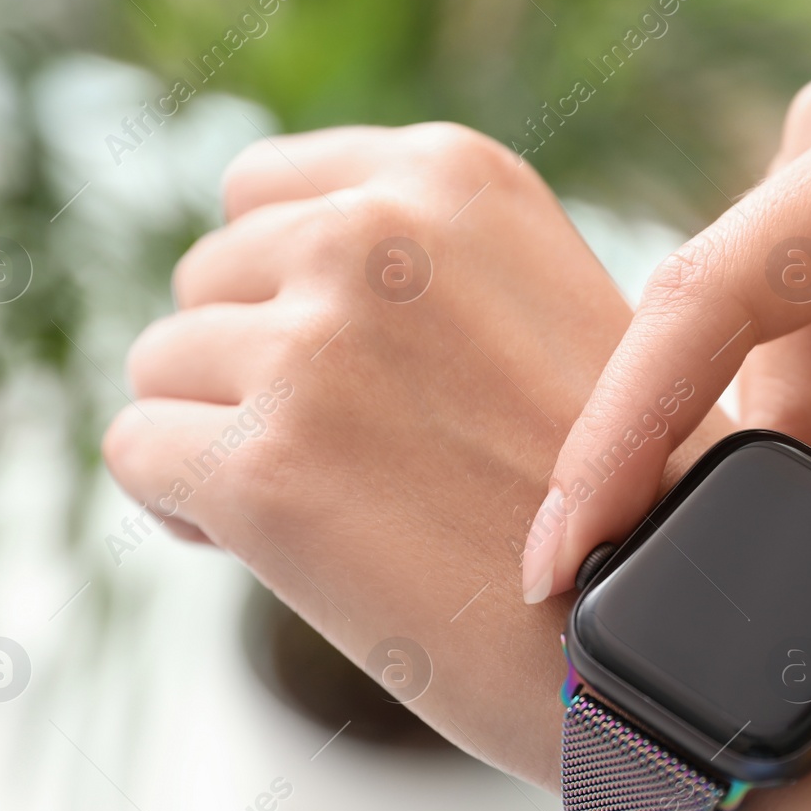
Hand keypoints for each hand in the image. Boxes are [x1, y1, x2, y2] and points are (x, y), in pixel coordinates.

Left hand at [101, 120, 810, 810]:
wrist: (673, 631)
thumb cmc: (607, 489)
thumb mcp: (528, 307)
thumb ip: (409, 267)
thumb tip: (242, 271)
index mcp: (452, 180)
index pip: (258, 190)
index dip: (275, 288)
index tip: (335, 368)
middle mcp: (377, 236)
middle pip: (204, 279)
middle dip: (246, 367)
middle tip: (343, 458)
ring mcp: (318, 349)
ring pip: (161, 368)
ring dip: (215, 437)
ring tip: (330, 506)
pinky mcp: (266, 468)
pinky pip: (137, 452)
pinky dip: (184, 506)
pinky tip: (280, 548)